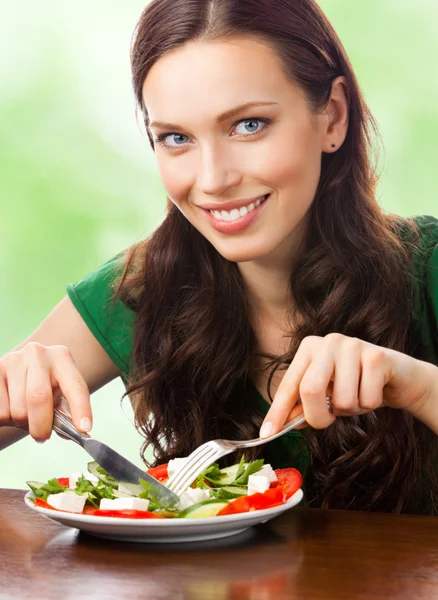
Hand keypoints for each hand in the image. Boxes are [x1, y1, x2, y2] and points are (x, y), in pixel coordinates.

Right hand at [0, 343, 91, 442]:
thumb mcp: (59, 393)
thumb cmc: (43, 387)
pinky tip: (11, 407)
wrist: (17, 373)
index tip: (84, 428)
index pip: (75, 385)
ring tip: (25, 413)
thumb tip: (76, 430)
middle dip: (41, 426)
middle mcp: (37, 353)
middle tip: (42, 437)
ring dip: (21, 422)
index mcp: (61, 357)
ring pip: (18, 409)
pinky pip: (1, 412)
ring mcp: (13, 360)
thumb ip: (66, 411)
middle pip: (39, 398)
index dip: (81, 408)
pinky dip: (6, 419)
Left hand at [260, 332, 434, 435]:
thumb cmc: (355, 385)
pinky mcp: (377, 357)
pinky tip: (373, 390)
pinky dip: (369, 405)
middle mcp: (328, 341)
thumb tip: (276, 427)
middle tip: (329, 419)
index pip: (289, 384)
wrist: (398, 376)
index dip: (277, 411)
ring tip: (357, 396)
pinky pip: (367, 400)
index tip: (266, 434)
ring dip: (350, 410)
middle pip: (310, 390)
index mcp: (309, 348)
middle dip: (319, 416)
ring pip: (341, 400)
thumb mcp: (325, 394)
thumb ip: (302, 406)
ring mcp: (353, 346)